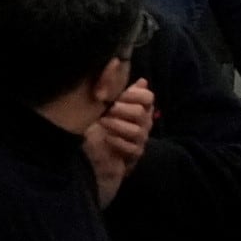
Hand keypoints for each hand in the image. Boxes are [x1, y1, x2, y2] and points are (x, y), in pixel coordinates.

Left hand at [82, 75, 156, 201]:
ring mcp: (140, 140)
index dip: (134, 94)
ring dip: (118, 125)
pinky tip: (106, 139)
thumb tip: (131, 79)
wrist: (93, 162)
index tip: (117, 95)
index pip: (147, 97)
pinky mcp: (134, 156)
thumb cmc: (98, 132)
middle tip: (105, 109)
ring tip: (102, 123)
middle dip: (122, 109)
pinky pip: (132, 147)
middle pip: (141, 112)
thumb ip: (115, 92)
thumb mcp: (102, 109)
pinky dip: (118, 142)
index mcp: (138, 109)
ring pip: (138, 130)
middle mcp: (143, 123)